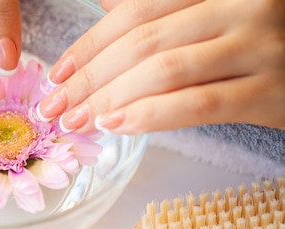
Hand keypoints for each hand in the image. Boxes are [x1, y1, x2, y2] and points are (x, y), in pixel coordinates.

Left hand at [36, 0, 284, 134]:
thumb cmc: (261, 42)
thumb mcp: (216, 13)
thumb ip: (166, 7)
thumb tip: (107, 5)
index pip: (137, 10)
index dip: (91, 44)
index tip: (59, 73)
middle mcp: (244, 5)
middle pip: (145, 41)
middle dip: (91, 77)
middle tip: (56, 106)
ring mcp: (261, 46)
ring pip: (165, 71)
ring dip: (110, 99)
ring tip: (77, 120)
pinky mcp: (271, 92)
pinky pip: (198, 104)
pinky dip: (150, 116)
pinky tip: (117, 126)